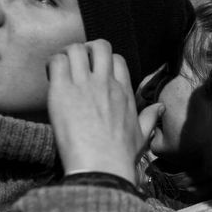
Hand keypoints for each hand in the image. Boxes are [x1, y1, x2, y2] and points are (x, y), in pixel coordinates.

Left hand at [47, 40, 154, 184]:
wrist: (101, 166)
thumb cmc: (120, 155)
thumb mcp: (142, 136)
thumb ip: (150, 118)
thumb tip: (160, 107)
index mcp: (124, 91)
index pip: (117, 60)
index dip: (104, 61)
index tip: (94, 73)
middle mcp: (106, 83)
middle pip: (100, 46)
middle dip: (87, 50)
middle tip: (76, 64)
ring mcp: (85, 84)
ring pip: (76, 49)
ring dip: (67, 54)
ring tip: (61, 69)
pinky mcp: (63, 91)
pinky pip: (57, 62)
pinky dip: (52, 64)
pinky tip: (50, 77)